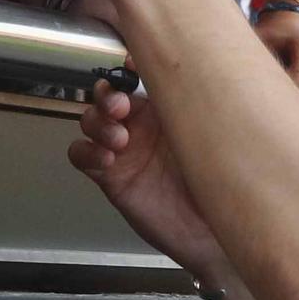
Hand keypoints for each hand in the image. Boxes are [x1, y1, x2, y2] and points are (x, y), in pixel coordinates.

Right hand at [69, 82, 223, 279]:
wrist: (208, 234)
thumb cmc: (218, 186)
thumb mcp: (212, 141)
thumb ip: (200, 111)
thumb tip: (201, 76)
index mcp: (165, 109)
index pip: (138, 77)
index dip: (129, 67)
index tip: (131, 65)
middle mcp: (141, 126)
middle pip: (106, 94)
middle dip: (107, 95)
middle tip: (121, 108)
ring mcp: (123, 150)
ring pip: (90, 120)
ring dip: (98, 123)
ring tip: (119, 141)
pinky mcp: (110, 176)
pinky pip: (81, 154)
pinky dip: (86, 152)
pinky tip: (107, 160)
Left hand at [254, 9, 298, 109]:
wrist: (295, 21)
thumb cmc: (271, 35)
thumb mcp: (260, 43)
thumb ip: (257, 63)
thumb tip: (251, 94)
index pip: (298, 85)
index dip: (281, 96)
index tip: (267, 94)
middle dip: (291, 103)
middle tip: (272, 98)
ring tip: (285, 88)